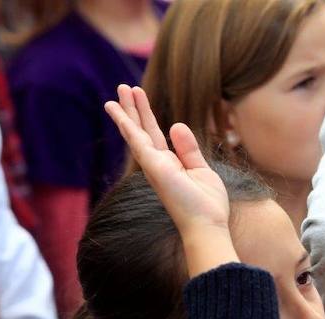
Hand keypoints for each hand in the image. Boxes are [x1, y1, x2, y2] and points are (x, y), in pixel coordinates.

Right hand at [104, 84, 237, 274]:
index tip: (139, 97)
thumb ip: (188, 149)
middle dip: (133, 109)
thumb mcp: (200, 170)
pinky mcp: (154, 168)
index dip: (146, 116)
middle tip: (123, 87)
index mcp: (169, 164)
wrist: (207, 225)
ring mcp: (154, 166)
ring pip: (135, 132)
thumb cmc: (207, 204)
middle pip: (142, 130)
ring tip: (119, 89)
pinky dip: (127, 125)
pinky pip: (138, 141)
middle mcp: (157, 164)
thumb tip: (176, 124)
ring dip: (127, 111)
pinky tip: (118, 110)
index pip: (154, 135)